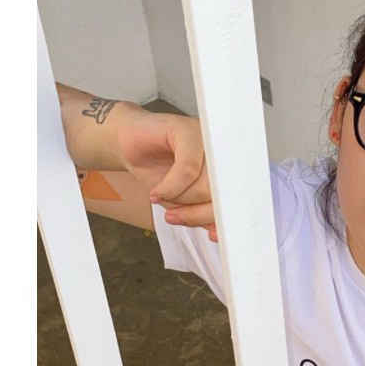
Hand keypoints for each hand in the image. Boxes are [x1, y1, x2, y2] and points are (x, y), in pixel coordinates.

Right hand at [117, 109, 217, 241]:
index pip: (236, 201)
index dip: (225, 219)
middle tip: (174, 216)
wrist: (128, 144)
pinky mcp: (187, 130)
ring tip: (162, 196)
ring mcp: (207, 140)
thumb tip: (219, 230)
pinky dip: (170, 187)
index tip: (213, 235)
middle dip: (196, 213)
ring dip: (179, 199)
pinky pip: (188, 169)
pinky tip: (157, 192)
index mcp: (227, 172)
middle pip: (222, 196)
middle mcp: (222, 154)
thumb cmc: (158, 172)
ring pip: (205, 185)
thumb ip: (203, 213)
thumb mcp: (183, 201)